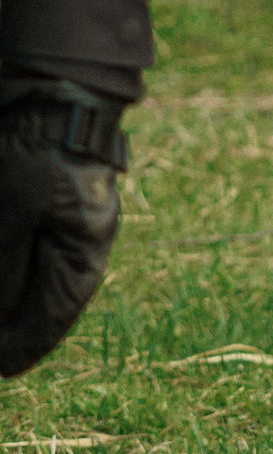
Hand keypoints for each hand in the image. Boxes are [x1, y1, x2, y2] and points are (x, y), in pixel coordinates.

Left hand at [0, 93, 124, 378]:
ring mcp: (53, 216)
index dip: (20, 348)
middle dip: (8, 322)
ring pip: (23, 269)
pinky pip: (16, 243)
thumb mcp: (13, 210)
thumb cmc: (39, 145)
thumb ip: (3, 266)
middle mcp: (73, 240)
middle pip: (36, 296)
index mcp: (83, 251)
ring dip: (7, 291)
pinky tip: (3, 272)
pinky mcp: (31, 192)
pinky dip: (8, 261)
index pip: (51, 316)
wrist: (52, 81)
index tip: (0, 372)